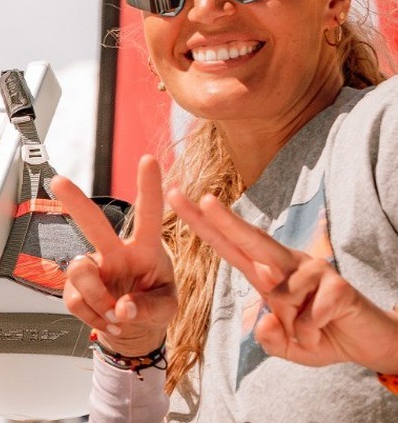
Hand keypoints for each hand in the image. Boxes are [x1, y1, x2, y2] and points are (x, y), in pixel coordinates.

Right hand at [53, 155, 176, 355]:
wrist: (134, 332)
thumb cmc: (154, 307)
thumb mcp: (166, 309)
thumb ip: (148, 307)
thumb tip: (122, 307)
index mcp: (145, 250)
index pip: (148, 215)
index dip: (149, 187)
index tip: (149, 160)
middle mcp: (115, 252)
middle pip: (94, 223)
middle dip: (75, 201)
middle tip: (58, 182)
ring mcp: (92, 268)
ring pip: (80, 270)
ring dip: (99, 299)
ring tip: (116, 316)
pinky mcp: (74, 288)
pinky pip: (75, 300)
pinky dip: (93, 317)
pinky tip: (106, 320)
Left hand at [169, 187, 397, 372]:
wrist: (366, 345)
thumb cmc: (319, 337)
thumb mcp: (285, 346)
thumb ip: (268, 338)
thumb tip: (266, 319)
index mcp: (266, 274)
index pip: (229, 247)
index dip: (205, 225)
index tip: (179, 200)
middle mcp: (286, 264)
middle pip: (252, 240)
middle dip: (227, 221)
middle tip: (205, 200)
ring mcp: (313, 271)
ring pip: (282, 295)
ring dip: (293, 325)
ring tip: (311, 328)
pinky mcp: (338, 284)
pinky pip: (309, 315)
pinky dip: (313, 332)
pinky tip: (327, 326)